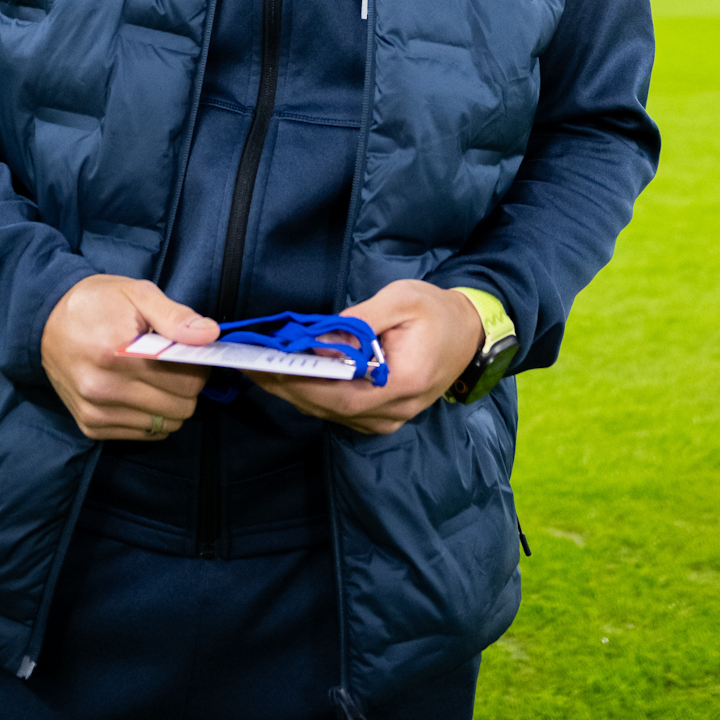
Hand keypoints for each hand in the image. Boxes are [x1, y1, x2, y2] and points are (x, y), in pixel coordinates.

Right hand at [41, 276, 217, 441]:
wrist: (46, 322)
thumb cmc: (97, 304)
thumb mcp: (138, 294)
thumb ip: (175, 316)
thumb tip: (210, 335)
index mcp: (117, 354)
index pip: (186, 381)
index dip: (197, 366)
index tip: (188, 352)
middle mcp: (103, 389)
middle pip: (180, 408)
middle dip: (186, 386)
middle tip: (173, 363)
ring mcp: (95, 412)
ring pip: (165, 425)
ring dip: (169, 403)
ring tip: (154, 376)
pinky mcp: (90, 426)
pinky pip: (144, 434)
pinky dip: (150, 415)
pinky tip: (138, 390)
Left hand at [251, 280, 484, 438]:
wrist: (469, 334)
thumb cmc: (436, 311)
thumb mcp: (400, 300)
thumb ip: (360, 320)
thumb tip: (319, 335)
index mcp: (404, 381)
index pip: (343, 394)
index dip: (302, 385)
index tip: (268, 368)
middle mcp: (395, 410)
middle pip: (331, 408)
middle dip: (287, 388)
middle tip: (250, 368)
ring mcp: (389, 419)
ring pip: (331, 413)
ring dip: (295, 393)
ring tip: (259, 370)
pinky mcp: (381, 416)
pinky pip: (340, 412)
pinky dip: (312, 396)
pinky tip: (289, 378)